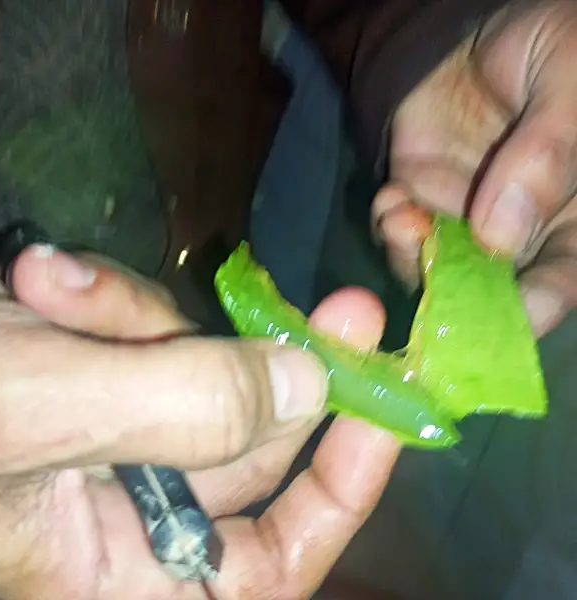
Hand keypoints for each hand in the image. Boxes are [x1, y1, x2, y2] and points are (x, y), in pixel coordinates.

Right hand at [0, 246, 398, 599]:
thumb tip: (311, 390)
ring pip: (195, 368)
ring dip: (143, 319)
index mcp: (124, 574)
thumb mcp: (44, 413)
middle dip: (282, 365)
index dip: (343, 487)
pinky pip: (142, 333)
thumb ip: (187, 411)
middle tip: (345, 305)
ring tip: (48, 287)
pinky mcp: (93, 377)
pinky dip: (105, 300)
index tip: (390, 409)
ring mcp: (112, 438)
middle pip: (250, 439)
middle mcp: (127, 513)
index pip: (276, 559)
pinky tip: (38, 278)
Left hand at [372, 0, 576, 336]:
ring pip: (435, 268)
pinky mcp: (419, 204)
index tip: (504, 319)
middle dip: (453, 290)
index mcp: (571, 218)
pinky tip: (392, 199)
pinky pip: (399, 234)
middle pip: (488, 289)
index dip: (535, 307)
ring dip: (412, 254)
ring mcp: (462, 222)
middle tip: (429, 267)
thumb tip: (500, 236)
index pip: (559, 280)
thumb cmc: (544, 50)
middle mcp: (517, 234)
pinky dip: (389, 226)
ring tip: (401, 214)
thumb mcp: (567, 83)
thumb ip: (546, 155)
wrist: (475, 32)